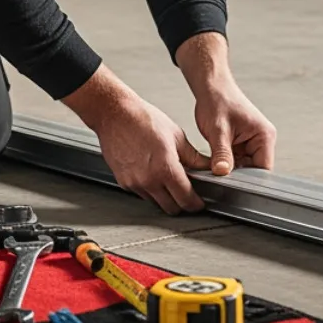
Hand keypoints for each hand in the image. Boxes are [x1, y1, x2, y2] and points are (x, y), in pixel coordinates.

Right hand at [63, 66, 206, 214]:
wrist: (115, 115)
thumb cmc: (143, 119)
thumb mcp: (176, 136)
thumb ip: (193, 157)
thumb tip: (206, 167)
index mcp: (165, 168)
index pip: (186, 199)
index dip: (195, 204)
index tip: (198, 202)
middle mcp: (148, 180)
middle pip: (171, 208)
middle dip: (181, 204)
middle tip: (186, 194)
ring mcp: (134, 183)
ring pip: (155, 203)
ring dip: (164, 197)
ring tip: (167, 179)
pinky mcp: (123, 182)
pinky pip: (141, 194)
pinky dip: (150, 189)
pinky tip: (151, 173)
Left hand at [175, 33, 276, 174]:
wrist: (211, 88)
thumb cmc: (218, 101)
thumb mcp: (218, 130)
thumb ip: (222, 153)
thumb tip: (223, 173)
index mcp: (264, 136)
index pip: (263, 168)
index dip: (249, 179)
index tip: (233, 185)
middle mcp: (262, 140)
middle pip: (254, 170)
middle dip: (237, 174)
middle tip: (221, 174)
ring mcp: (252, 143)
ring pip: (243, 168)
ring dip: (230, 168)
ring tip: (217, 162)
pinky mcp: (241, 144)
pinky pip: (236, 162)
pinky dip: (226, 163)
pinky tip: (216, 160)